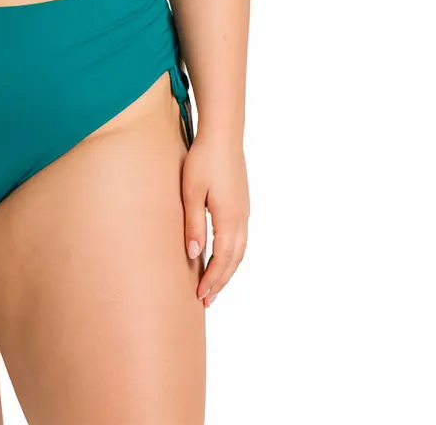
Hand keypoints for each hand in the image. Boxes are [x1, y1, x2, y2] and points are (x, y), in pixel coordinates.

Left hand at [181, 130, 248, 306]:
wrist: (223, 135)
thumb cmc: (203, 160)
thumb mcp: (191, 192)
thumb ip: (193, 224)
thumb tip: (194, 255)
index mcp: (229, 219)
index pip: (222, 259)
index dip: (212, 280)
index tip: (200, 296)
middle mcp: (241, 218)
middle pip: (234, 260)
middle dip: (220, 281)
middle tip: (206, 300)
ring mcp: (244, 211)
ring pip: (240, 250)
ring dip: (227, 269)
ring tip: (214, 284)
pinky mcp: (242, 203)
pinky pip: (240, 238)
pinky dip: (232, 254)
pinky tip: (221, 255)